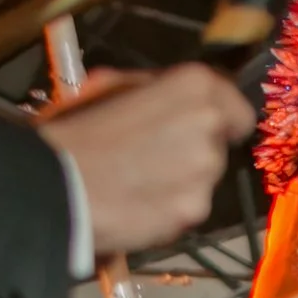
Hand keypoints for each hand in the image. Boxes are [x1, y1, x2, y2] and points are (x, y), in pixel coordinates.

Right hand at [43, 65, 254, 255]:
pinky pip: (188, 208)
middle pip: (217, 145)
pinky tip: (140, 203)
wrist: (59, 182)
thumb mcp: (114, 86)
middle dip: (194, 150)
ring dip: (182, 181)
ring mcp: (204, 172)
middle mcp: (209, 126)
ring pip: (204, 179)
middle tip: (154, 154)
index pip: (238, 109)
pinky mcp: (194, 210)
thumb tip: (178, 97)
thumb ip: (157, 91)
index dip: (222, 121)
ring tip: (140, 180)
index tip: (202, 127)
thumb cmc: (79, 126)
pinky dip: (171, 208)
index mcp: (194, 86)